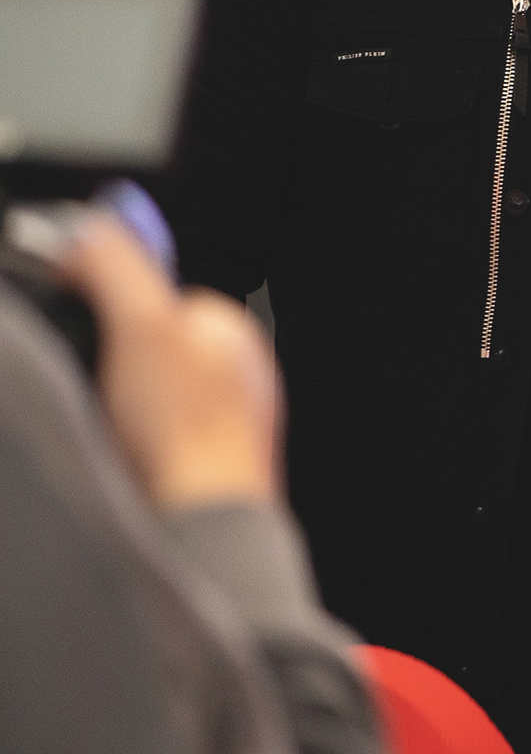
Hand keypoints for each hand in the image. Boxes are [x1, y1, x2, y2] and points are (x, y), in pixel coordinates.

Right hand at [52, 217, 278, 510]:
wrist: (201, 526)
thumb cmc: (185, 430)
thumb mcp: (142, 321)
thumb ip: (113, 264)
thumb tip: (83, 228)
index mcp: (230, 329)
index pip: (150, 294)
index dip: (100, 303)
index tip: (71, 317)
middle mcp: (236, 373)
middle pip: (142, 348)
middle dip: (106, 360)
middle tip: (91, 386)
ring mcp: (223, 423)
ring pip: (143, 397)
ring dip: (111, 405)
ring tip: (104, 426)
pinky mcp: (202, 468)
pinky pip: (147, 441)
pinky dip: (124, 444)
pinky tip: (118, 456)